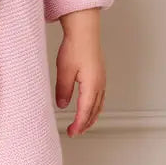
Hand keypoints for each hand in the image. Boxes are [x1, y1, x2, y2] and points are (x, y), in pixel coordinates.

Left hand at [55, 9, 105, 136]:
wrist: (85, 32)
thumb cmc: (75, 47)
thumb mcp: (64, 71)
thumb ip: (63, 91)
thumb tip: (63, 106)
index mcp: (92, 85)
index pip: (85, 111)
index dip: (78, 124)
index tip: (71, 132)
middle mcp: (100, 85)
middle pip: (94, 111)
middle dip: (85, 124)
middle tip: (75, 132)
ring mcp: (102, 80)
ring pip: (99, 105)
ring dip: (91, 117)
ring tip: (82, 125)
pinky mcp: (100, 76)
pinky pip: (99, 97)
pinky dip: (94, 107)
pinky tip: (88, 107)